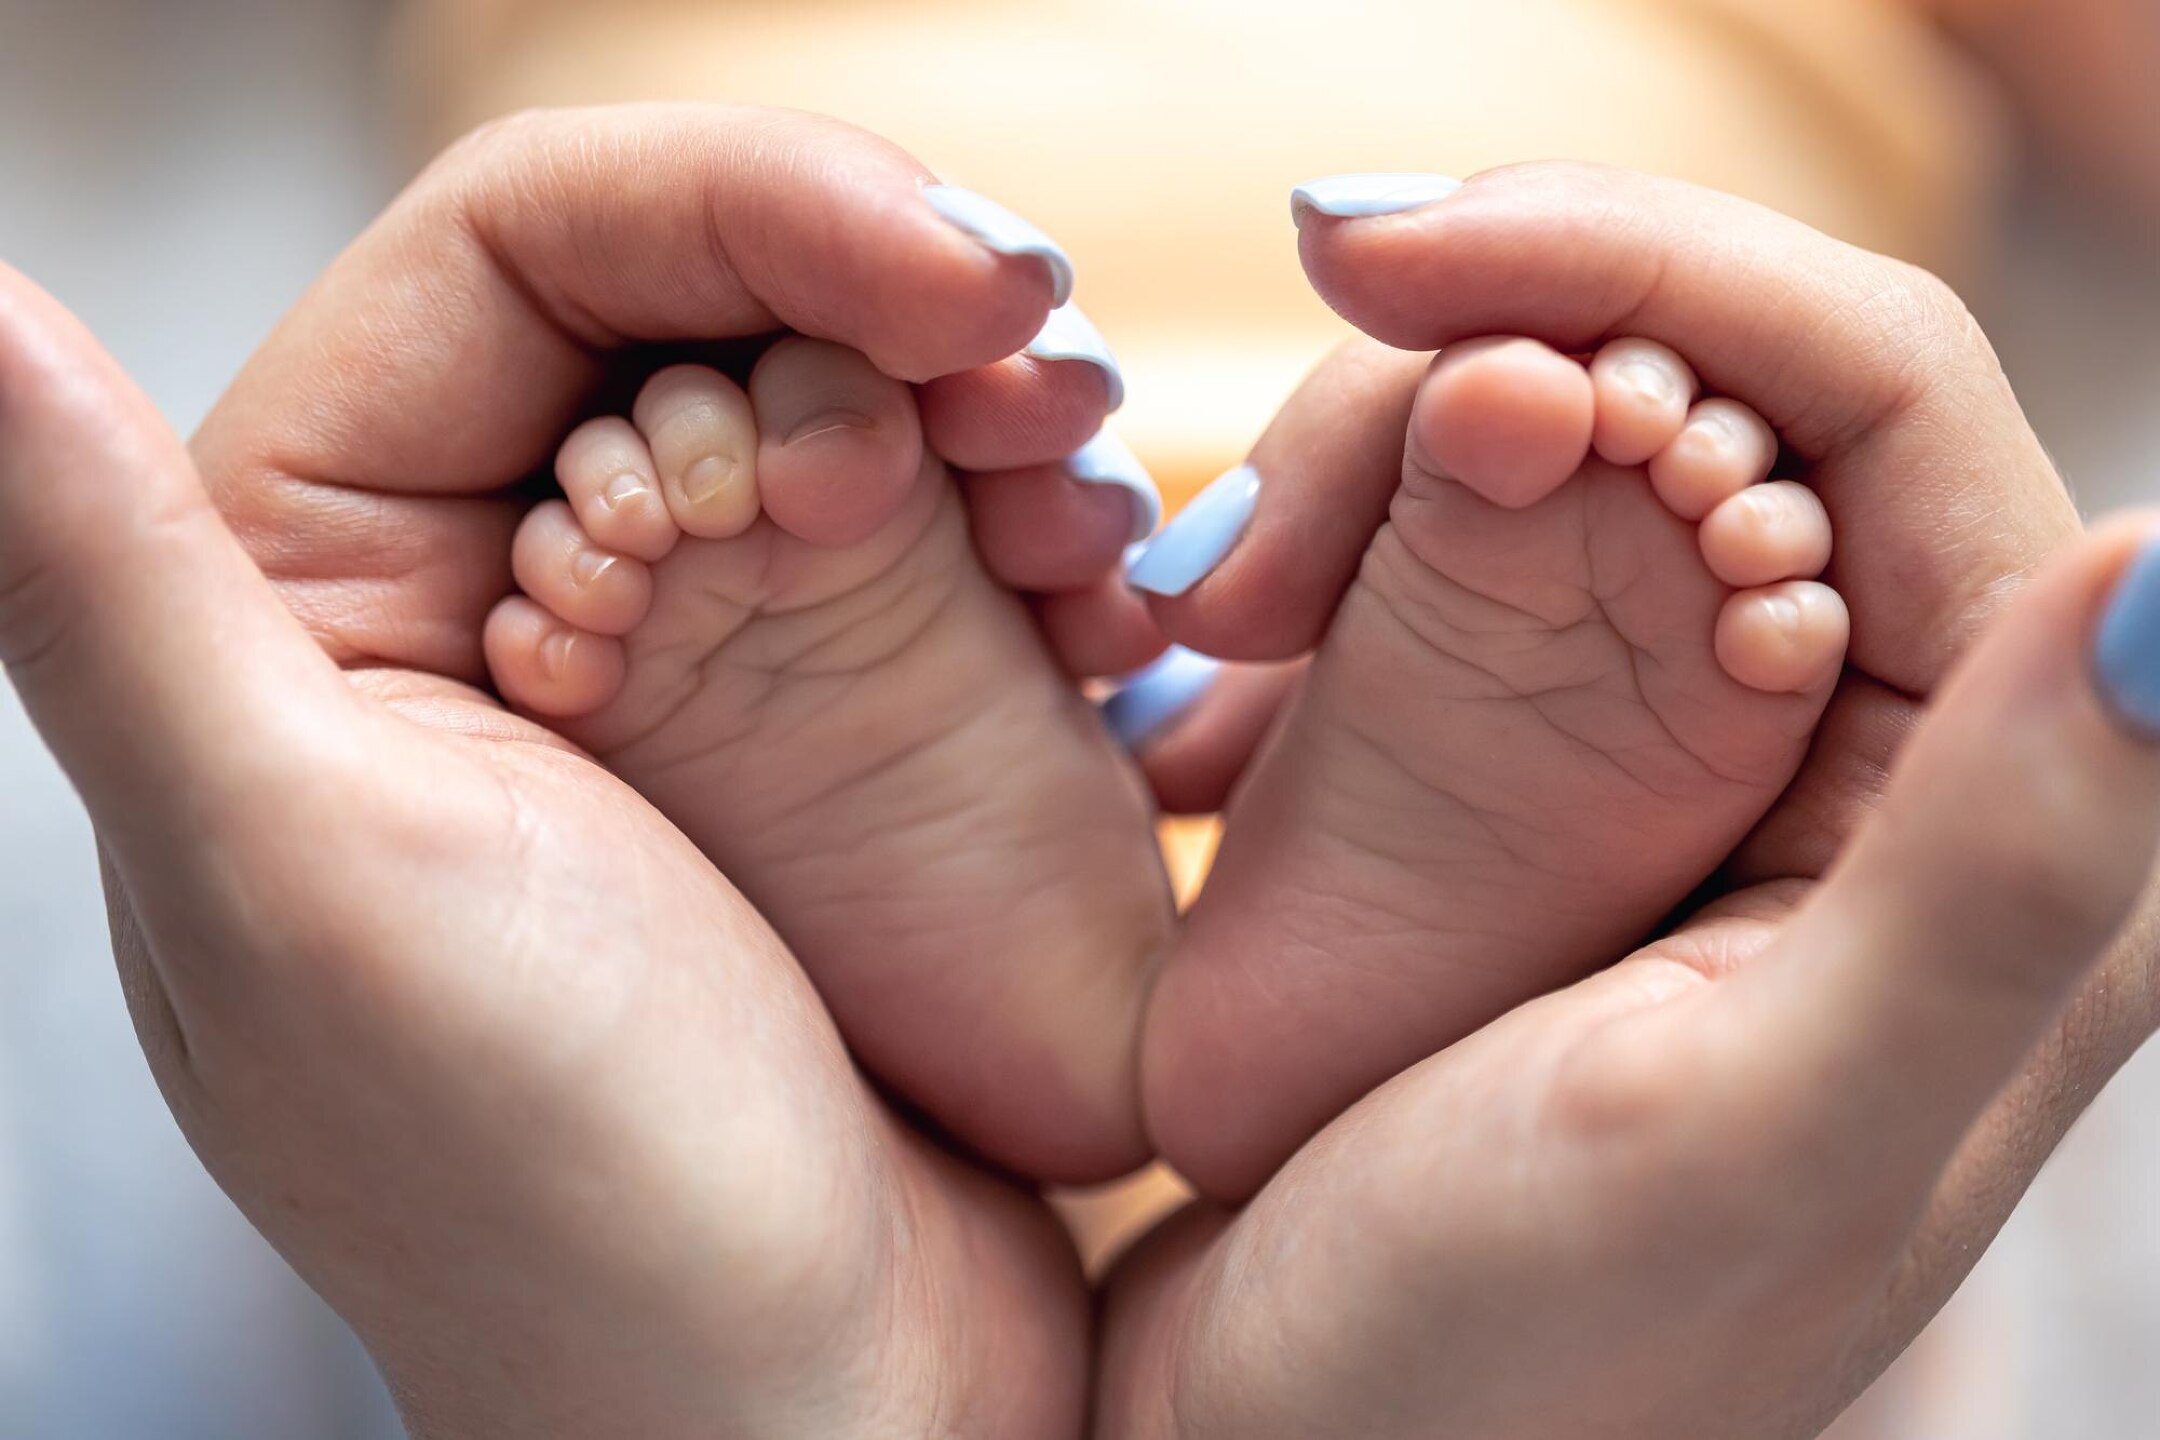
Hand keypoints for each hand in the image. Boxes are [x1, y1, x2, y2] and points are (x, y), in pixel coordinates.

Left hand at [0, 105, 1129, 1437]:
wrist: (817, 1421)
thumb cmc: (566, 1211)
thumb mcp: (310, 888)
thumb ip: (107, 589)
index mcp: (319, 582)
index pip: (525, 249)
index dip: (752, 202)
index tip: (953, 272)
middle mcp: (494, 589)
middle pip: (704, 292)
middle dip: (900, 295)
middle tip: (1050, 383)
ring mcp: (686, 653)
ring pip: (844, 392)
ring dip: (994, 406)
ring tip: (1089, 506)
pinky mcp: (834, 721)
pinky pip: (945, 535)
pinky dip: (1041, 523)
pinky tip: (1104, 596)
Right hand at [1098, 165, 2159, 1437]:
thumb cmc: (1503, 1376)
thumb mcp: (1747, 1140)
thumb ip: (1992, 880)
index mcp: (1982, 814)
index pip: (1868, 385)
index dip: (1634, 258)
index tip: (1374, 246)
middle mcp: (1856, 750)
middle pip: (1683, 383)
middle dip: (1441, 383)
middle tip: (1226, 549)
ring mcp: (1676, 754)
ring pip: (1534, 453)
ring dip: (1341, 487)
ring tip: (1186, 647)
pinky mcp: (1529, 778)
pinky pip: (1427, 566)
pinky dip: (1298, 572)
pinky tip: (1187, 683)